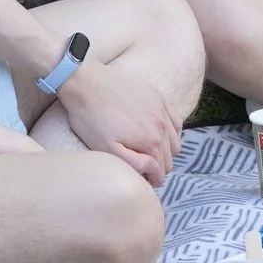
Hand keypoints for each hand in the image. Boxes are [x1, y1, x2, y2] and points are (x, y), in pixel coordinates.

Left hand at [55, 60, 180, 183]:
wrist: (86, 82)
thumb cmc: (91, 118)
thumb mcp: (106, 148)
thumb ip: (134, 163)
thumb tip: (154, 169)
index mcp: (151, 141)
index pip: (161, 172)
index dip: (150, 180)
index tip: (138, 178)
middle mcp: (162, 125)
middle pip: (170, 158)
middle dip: (158, 167)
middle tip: (140, 166)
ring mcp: (162, 109)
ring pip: (175, 141)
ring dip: (165, 150)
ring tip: (147, 151)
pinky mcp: (158, 96)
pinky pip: (176, 120)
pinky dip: (171, 132)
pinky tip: (156, 132)